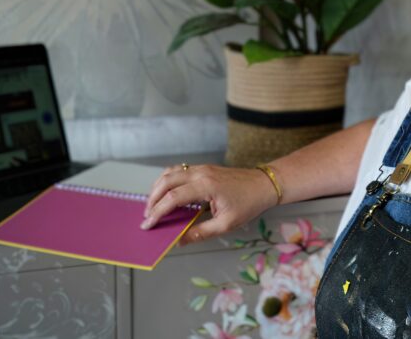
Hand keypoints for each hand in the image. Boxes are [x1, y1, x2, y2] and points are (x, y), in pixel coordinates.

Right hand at [141, 163, 278, 244]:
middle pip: (166, 181)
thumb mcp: (226, 224)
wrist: (264, 184)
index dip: (157, 212)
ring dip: (158, 188)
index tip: (148, 224)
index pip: (173, 198)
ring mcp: (202, 168)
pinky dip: (168, 181)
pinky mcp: (204, 168)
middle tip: (147, 216)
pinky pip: (179, 171)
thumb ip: (200, 232)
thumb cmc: (248, 204)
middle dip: (153, 199)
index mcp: (206, 186)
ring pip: (170, 173)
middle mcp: (200, 173)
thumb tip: (179, 241)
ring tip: (153, 206)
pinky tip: (167, 193)